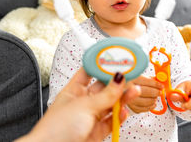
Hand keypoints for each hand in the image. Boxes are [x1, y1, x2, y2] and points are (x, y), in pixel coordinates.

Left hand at [16, 68, 140, 141]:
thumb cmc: (56, 129)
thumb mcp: (83, 106)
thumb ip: (105, 95)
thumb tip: (119, 79)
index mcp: (73, 91)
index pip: (89, 72)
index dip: (101, 65)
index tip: (115, 58)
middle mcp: (82, 103)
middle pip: (104, 88)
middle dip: (117, 81)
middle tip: (130, 74)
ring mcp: (91, 117)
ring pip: (111, 104)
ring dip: (123, 98)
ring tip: (134, 91)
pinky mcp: (97, 132)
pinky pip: (112, 121)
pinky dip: (120, 116)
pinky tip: (125, 110)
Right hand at [127, 75, 163, 112]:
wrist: (119, 93)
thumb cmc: (129, 84)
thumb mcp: (137, 77)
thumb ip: (148, 79)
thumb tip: (159, 80)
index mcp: (130, 79)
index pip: (146, 81)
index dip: (156, 84)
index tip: (161, 86)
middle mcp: (127, 89)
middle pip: (147, 92)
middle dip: (156, 92)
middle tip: (159, 92)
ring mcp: (128, 100)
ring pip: (146, 101)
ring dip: (153, 99)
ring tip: (155, 97)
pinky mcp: (130, 108)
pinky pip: (143, 109)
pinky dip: (150, 106)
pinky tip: (152, 103)